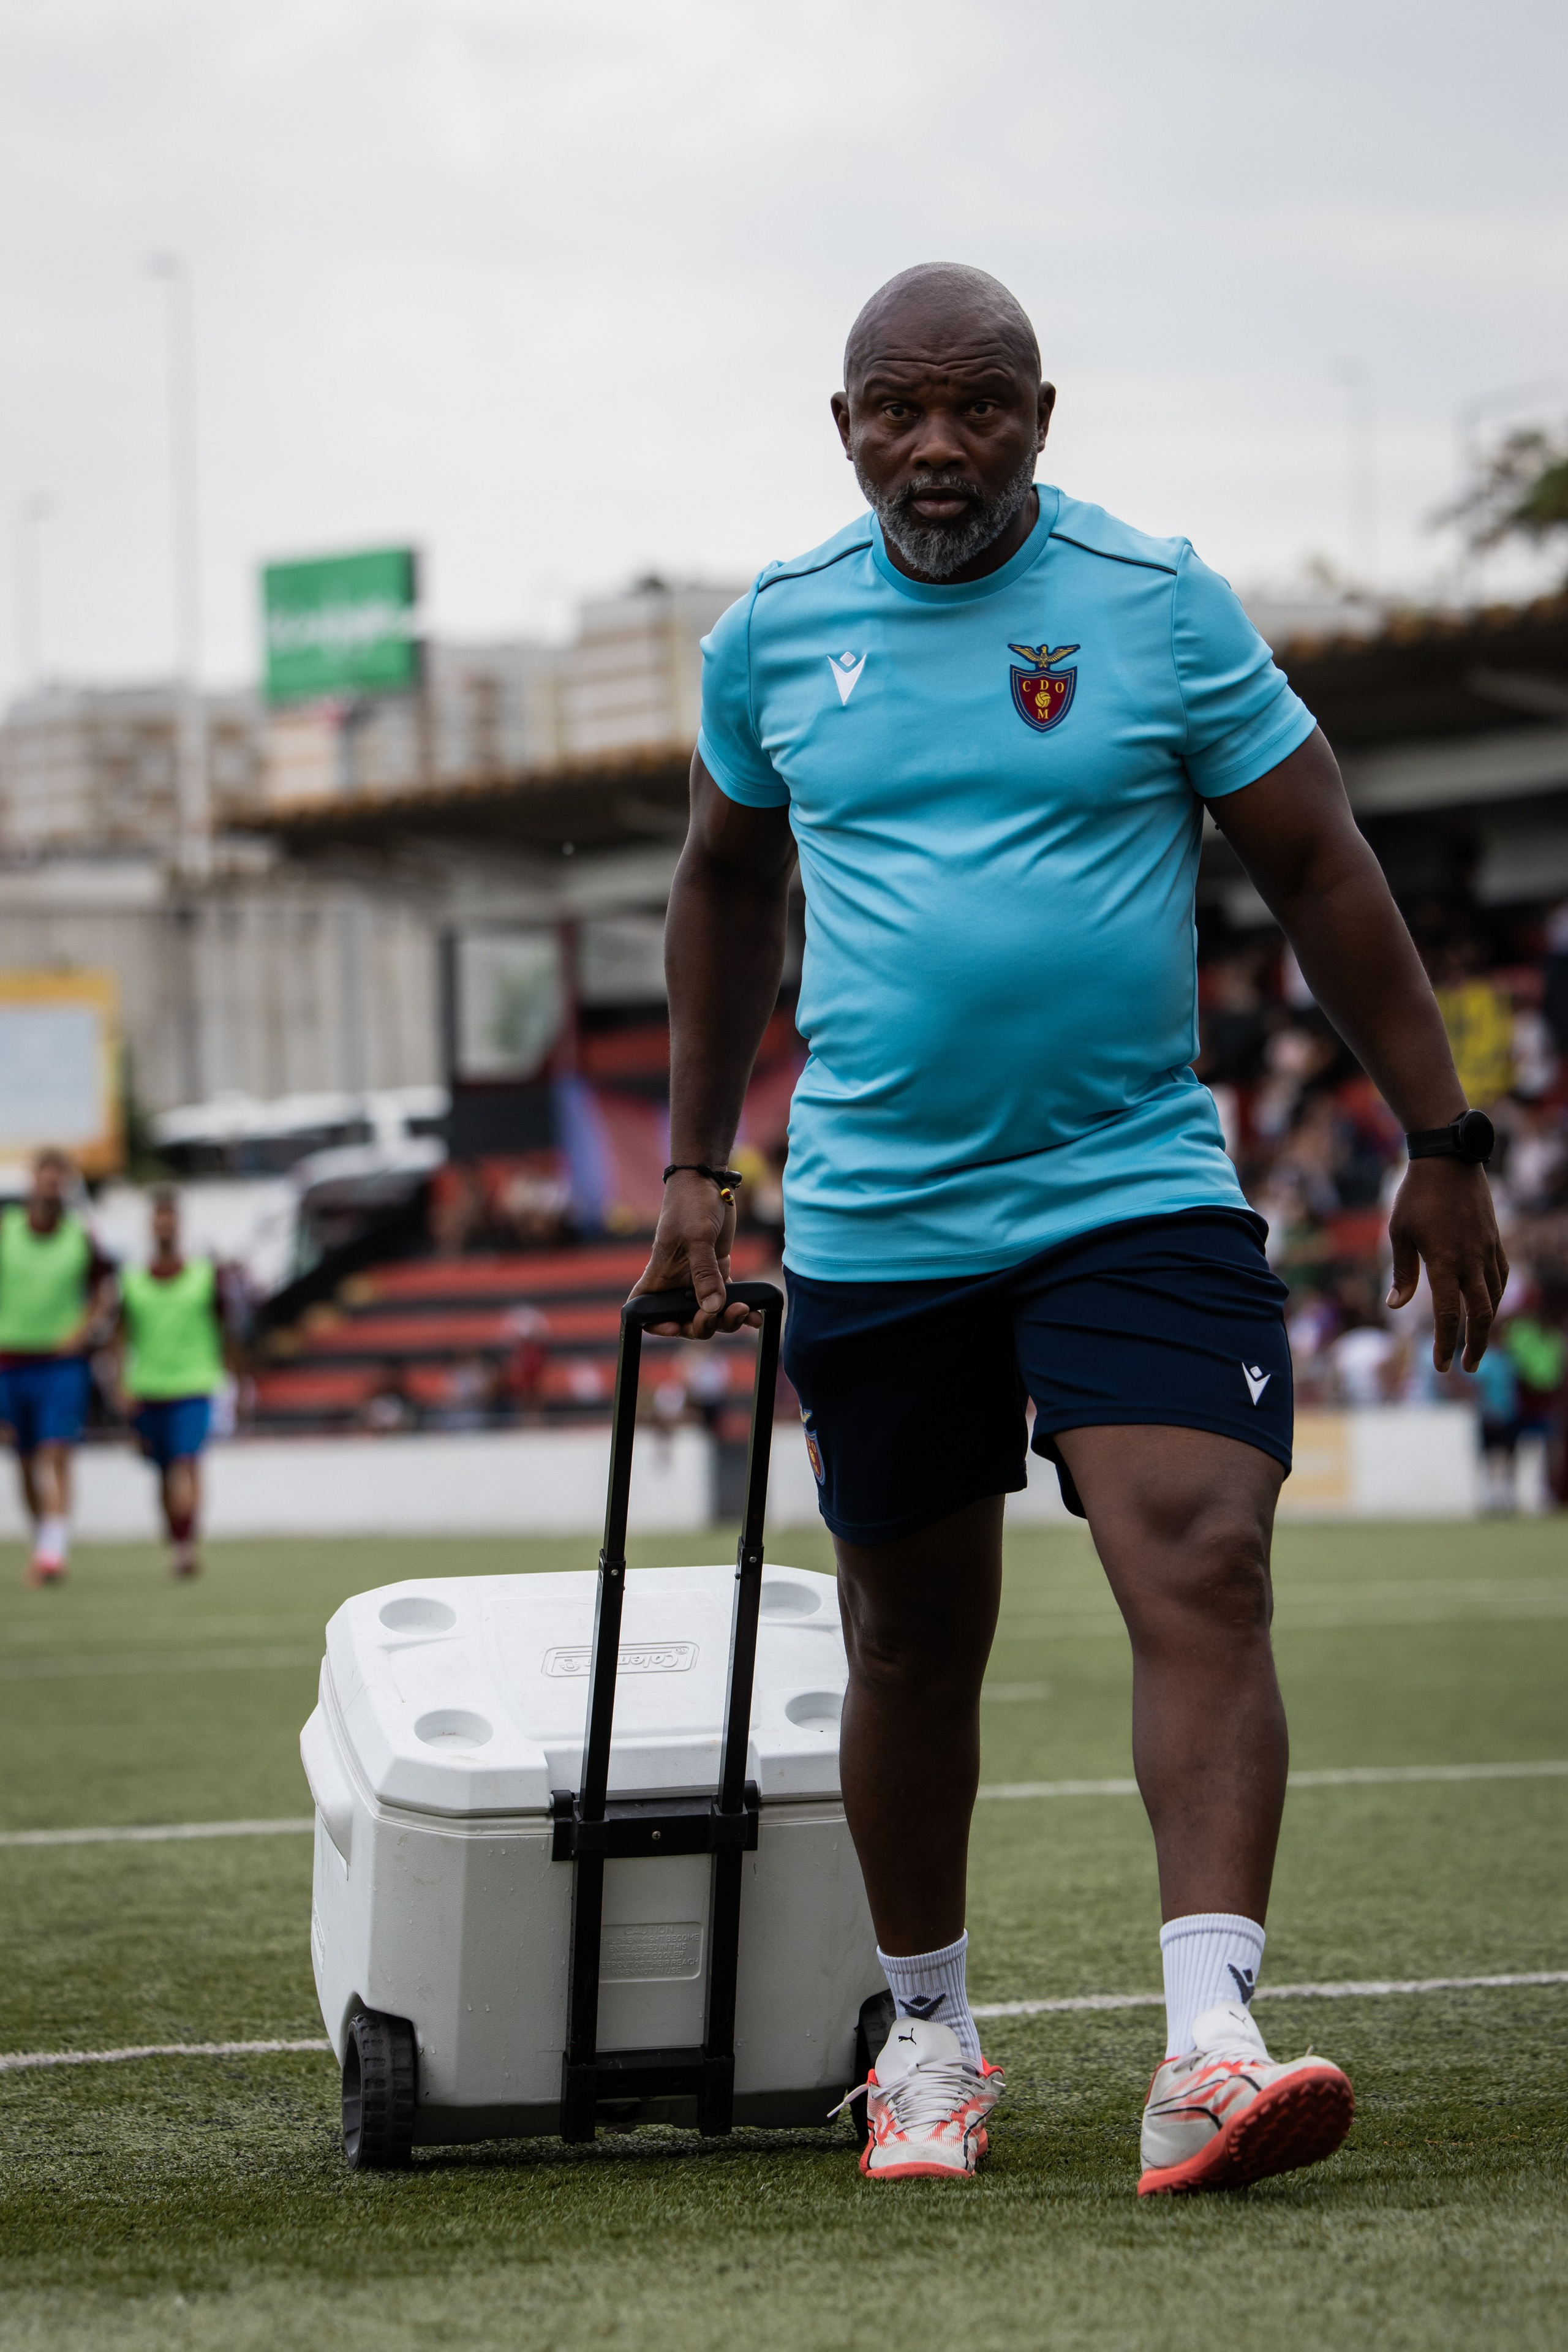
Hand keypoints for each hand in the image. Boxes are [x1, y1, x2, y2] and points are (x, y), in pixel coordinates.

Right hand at [629, 1171, 758, 1337]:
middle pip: (684, 1319)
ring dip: (726, 1319)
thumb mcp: (698, 1236)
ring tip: (746, 1310)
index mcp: (660, 1274)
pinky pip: (727, 1298)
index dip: (655, 1324)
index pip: (644, 1307)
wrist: (710, 1180)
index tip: (676, 1326)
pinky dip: (740, 1307)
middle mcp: (676, 1280)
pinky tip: (756, 1313)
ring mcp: (697, 1277)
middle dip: (704, 1325)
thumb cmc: (693, 1203)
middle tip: (723, 1313)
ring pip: (709, 1312)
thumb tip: (712, 1308)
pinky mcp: (717, 1270)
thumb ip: (704, 1273)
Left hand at [1386, 1158, 1507, 1372]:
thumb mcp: (1399, 1233)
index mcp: (1444, 1262)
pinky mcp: (1495, 1240)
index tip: (1441, 1366)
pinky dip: (1496, 1296)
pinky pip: (1501, 1276)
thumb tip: (1395, 1306)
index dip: (1444, 1344)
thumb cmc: (1416, 1195)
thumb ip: (1402, 1272)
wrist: (1449, 1159)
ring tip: (1476, 1342)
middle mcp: (1471, 1260)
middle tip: (1468, 1367)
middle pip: (1481, 1315)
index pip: (1447, 1314)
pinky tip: (1488, 1304)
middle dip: (1475, 1345)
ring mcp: (1487, 1250)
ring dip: (1487, 1324)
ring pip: (1495, 1297)